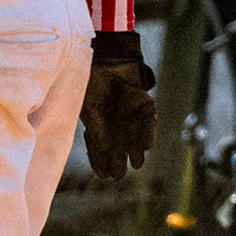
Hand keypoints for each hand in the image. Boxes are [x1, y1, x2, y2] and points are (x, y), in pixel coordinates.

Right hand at [81, 38, 156, 180]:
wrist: (110, 59)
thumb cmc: (94, 81)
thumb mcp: (89, 107)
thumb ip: (96, 128)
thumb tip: (103, 148)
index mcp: (99, 124)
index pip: (98, 148)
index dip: (100, 162)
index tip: (103, 175)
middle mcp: (115, 123)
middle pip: (117, 147)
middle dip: (118, 162)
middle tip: (118, 175)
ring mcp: (130, 116)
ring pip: (133, 139)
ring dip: (134, 152)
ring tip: (136, 165)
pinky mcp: (144, 107)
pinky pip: (147, 125)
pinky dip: (147, 135)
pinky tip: (146, 148)